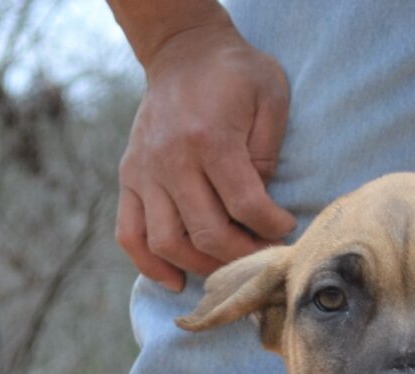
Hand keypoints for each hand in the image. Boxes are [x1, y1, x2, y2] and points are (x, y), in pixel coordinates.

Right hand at [116, 18, 296, 289]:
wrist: (183, 51)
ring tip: (230, 267)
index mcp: (209, 138)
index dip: (272, 227)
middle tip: (264, 256)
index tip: (286, 227)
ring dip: (203, 267)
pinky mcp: (129, 178)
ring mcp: (144, 171)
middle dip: (243, 256)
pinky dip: (149, 265)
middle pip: (206, 233)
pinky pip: (129, 234)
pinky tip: (176, 280)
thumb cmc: (235, 74)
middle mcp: (170, 159)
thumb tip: (264, 205)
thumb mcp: (270, 96)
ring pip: (167, 242)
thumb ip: (268, 152)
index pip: (244, 206)